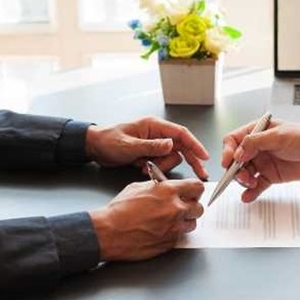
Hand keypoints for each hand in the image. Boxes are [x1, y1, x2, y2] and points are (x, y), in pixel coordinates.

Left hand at [86, 117, 209, 179]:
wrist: (95, 147)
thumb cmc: (108, 140)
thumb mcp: (129, 145)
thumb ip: (151, 146)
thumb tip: (170, 144)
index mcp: (154, 126)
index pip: (181, 134)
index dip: (195, 145)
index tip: (205, 156)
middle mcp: (157, 134)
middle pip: (182, 147)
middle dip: (191, 160)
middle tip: (201, 174)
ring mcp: (154, 144)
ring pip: (171, 158)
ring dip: (162, 167)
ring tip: (145, 168)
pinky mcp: (150, 153)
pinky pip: (161, 163)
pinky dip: (155, 169)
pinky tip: (142, 168)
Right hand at [89, 179, 204, 260]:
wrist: (109, 232)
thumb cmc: (118, 211)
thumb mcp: (137, 187)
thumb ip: (157, 187)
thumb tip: (165, 187)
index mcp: (168, 192)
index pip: (197, 187)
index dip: (195, 190)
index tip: (193, 192)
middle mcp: (175, 210)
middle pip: (199, 208)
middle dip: (192, 207)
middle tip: (183, 207)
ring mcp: (174, 228)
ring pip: (192, 224)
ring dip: (184, 221)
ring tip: (171, 220)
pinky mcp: (170, 243)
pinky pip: (180, 237)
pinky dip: (174, 234)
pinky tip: (162, 230)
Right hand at [222, 119, 299, 202]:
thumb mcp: (278, 136)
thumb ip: (255, 143)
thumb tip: (237, 153)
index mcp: (256, 133)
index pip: (233, 141)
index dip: (228, 151)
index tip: (229, 162)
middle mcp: (257, 148)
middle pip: (236, 160)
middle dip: (235, 170)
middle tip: (243, 177)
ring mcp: (263, 162)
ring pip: (244, 174)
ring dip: (244, 181)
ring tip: (251, 183)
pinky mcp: (270, 176)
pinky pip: (256, 186)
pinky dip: (251, 192)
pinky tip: (248, 197)